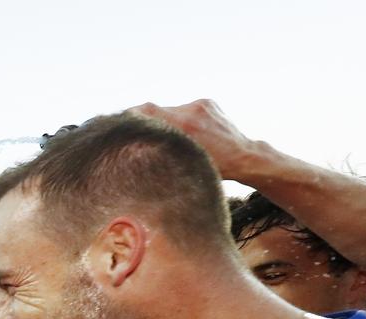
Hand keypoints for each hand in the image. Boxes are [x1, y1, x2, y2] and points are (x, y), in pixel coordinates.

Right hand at [128, 99, 258, 180]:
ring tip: (173, 138)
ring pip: (171, 110)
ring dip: (167, 122)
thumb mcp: (183, 164)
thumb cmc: (214, 169)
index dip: (130, 116)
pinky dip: (182, 120)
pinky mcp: (207, 102)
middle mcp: (191, 111)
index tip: (119, 123)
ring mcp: (200, 104)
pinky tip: (191, 133)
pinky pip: (185, 109)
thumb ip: (162, 150)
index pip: (147, 111)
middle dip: (145, 120)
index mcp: (184, 126)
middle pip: (156, 109)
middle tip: (137, 131)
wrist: (245, 157)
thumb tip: (137, 147)